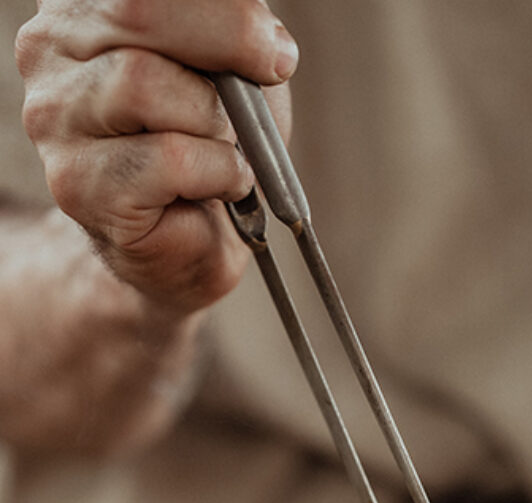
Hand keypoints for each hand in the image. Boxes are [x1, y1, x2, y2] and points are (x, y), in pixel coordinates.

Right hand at [15, 0, 296, 315]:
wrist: (192, 238)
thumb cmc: (210, 142)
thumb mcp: (231, 62)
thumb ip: (227, 26)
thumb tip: (257, 30)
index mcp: (83, 3)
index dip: (222, 8)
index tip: (270, 45)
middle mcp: (49, 49)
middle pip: (135, 9)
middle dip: (224, 44)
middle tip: (267, 77)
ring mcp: (54, 118)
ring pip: (143, 84)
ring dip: (214, 119)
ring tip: (228, 145)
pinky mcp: (78, 185)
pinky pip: (168, 159)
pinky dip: (217, 171)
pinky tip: (222, 183)